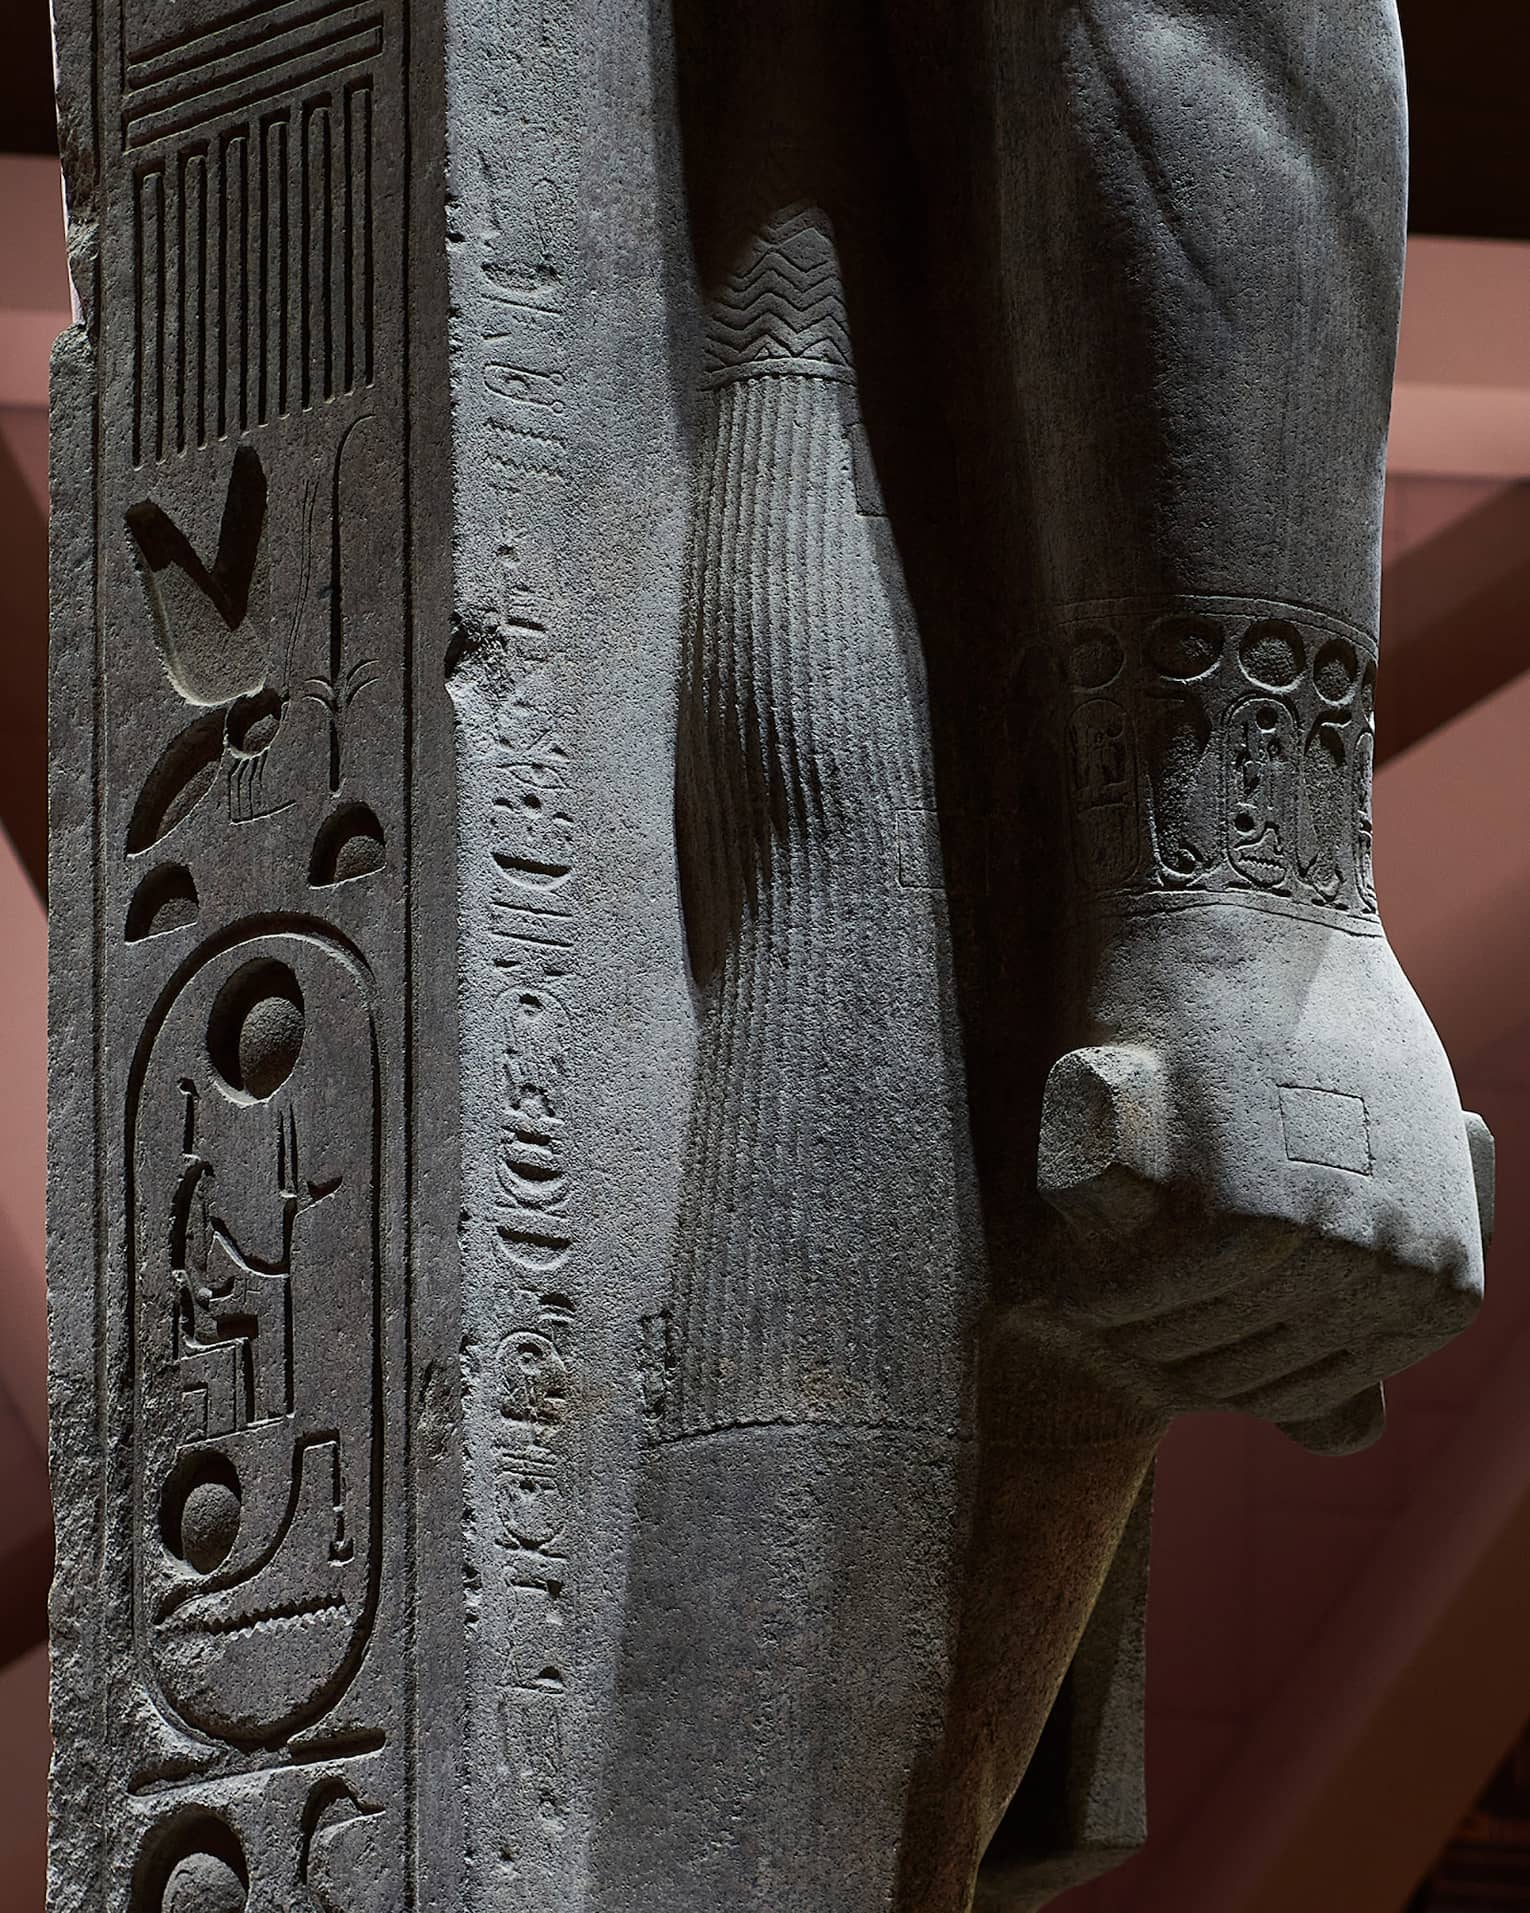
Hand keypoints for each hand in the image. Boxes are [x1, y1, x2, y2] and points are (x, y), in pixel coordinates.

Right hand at [1030, 907, 1490, 1452]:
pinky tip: (1068, 1276)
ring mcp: (1320, 1247)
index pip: (1310, 1387)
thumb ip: (1364, 1302)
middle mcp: (1393, 1277)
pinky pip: (1137, 1293)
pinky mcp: (1233, 1212)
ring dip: (1121, 1329)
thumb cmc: (1314, 1040)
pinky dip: (1094, 1292)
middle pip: (1246, 1369)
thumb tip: (1352, 1439)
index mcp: (1442, 1285)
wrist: (1259, 916)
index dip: (1225, 1369)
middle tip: (1102, 1311)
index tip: (1163, 1331)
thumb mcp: (1388, 1176)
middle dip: (1168, 1352)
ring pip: (1186, 1336)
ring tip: (1074, 1297)